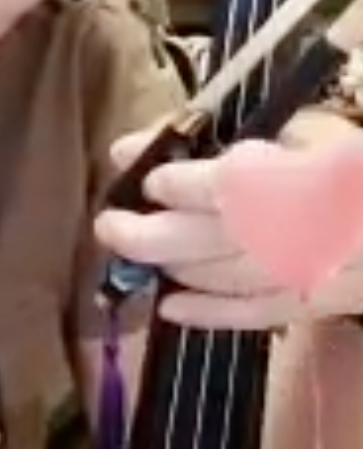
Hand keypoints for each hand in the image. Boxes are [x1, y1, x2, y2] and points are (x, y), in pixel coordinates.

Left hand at [95, 113, 362, 329]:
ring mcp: (306, 274)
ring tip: (135, 250)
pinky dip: (210, 312)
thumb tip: (184, 148)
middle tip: (109, 222)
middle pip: (209, 239)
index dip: (175, 181)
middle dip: (149, 231)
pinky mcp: (317, 302)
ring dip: (171, 265)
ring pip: (222, 277)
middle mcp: (299, 234)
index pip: (225, 185)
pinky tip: (172, 306)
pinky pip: (255, 314)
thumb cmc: (355, 163)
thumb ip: (255, 143)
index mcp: (303, 180)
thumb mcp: (314, 134)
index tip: (140, 170)